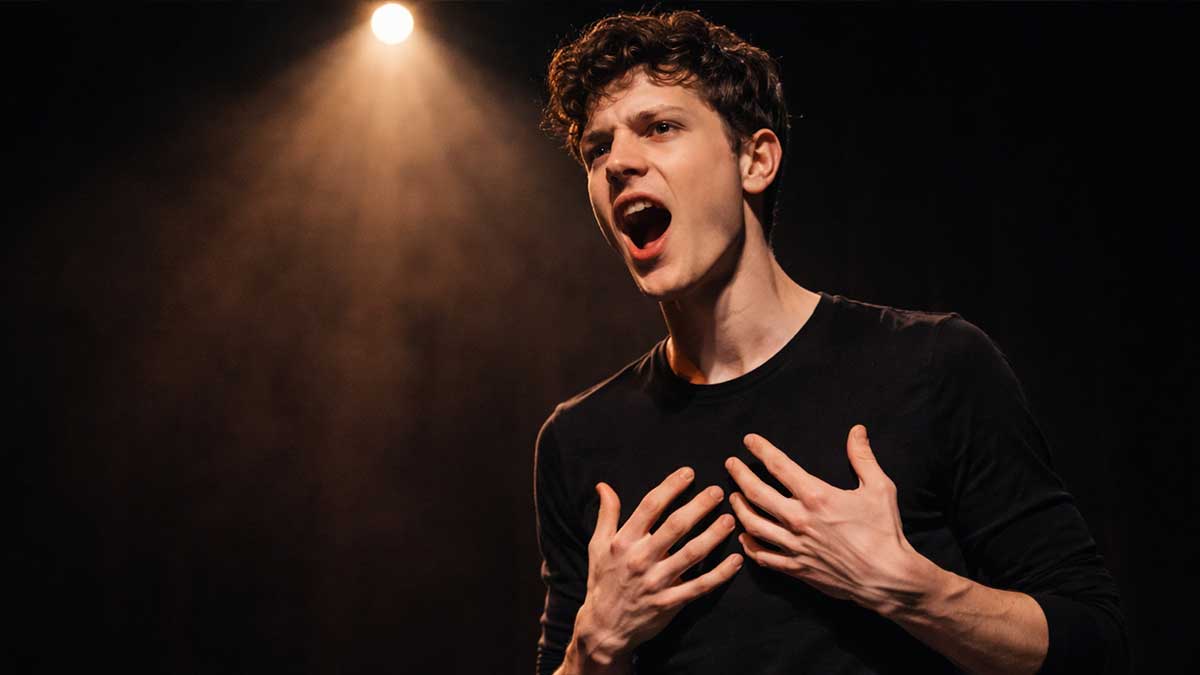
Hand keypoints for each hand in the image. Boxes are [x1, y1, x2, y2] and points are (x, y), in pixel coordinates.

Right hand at [571, 467, 743, 664]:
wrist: (604, 627)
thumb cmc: (603, 581)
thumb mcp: (597, 545)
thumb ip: (606, 514)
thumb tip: (604, 485)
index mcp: (624, 541)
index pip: (650, 506)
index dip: (670, 487)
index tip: (689, 473)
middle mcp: (640, 559)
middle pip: (675, 526)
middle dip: (699, 506)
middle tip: (718, 491)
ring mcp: (656, 582)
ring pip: (691, 554)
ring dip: (713, 535)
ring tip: (731, 519)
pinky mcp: (670, 603)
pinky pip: (700, 586)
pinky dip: (720, 574)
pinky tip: (735, 560)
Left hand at [724, 425, 938, 615]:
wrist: (887, 578)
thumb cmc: (884, 531)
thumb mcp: (879, 488)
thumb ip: (862, 457)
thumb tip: (856, 430)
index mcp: (816, 496)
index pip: (779, 466)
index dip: (761, 450)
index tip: (749, 440)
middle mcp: (799, 519)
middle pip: (756, 493)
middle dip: (739, 475)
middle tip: (730, 464)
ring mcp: (794, 545)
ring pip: (753, 524)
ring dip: (739, 508)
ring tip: (733, 497)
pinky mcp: (796, 568)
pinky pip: (763, 556)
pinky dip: (749, 546)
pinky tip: (744, 537)